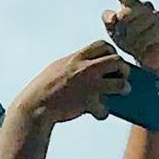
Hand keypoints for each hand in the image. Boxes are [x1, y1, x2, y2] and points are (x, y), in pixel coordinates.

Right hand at [13, 39, 132, 124]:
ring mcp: (88, 85)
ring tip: (123, 91)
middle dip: (123, 69)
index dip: (112, 52)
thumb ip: (77, 64)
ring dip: (123, 88)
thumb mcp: (60, 67)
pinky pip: (104, 108)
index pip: (103, 45)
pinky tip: (98, 113)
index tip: (111, 61)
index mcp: (77, 58)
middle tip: (121, 76)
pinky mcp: (88, 102)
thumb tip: (97, 69)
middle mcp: (84, 68)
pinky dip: (102, 112)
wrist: (35, 105)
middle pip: (117, 61)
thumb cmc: (47, 87)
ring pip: (120, 84)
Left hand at [102, 0, 158, 75]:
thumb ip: (109, 20)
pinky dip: (145, 38)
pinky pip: (150, 29)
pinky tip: (145, 43)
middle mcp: (143, 7)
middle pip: (125, 12)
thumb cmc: (131, 43)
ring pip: (137, 21)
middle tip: (127, 37)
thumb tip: (114, 14)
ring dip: (134, 34)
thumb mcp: (114, 32)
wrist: (151, 59)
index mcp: (129, 6)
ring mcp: (154, 16)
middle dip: (122, 26)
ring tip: (137, 43)